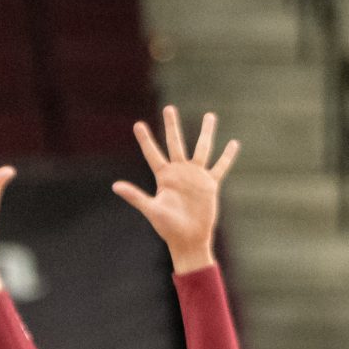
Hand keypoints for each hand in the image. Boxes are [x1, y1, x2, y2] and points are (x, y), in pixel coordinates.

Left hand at [114, 107, 237, 272]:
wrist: (188, 239)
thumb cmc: (168, 227)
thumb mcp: (151, 210)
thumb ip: (135, 196)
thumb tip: (114, 186)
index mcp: (164, 177)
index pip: (152, 153)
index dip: (145, 139)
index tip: (137, 124)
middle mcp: (179, 173)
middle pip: (175, 143)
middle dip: (172, 126)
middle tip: (169, 108)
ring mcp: (196, 177)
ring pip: (202, 148)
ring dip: (206, 132)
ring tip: (209, 115)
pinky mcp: (210, 184)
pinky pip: (220, 167)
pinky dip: (227, 156)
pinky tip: (233, 143)